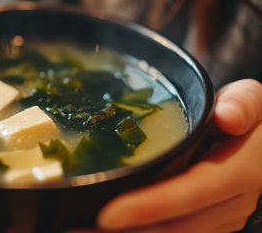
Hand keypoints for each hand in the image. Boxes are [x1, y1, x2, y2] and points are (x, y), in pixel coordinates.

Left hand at [71, 79, 261, 232]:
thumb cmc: (250, 119)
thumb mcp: (251, 100)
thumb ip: (244, 103)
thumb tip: (228, 117)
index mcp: (240, 172)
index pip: (190, 193)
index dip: (149, 206)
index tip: (106, 215)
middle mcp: (232, 204)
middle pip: (175, 228)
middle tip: (75, 231)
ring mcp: (221, 220)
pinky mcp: (209, 225)